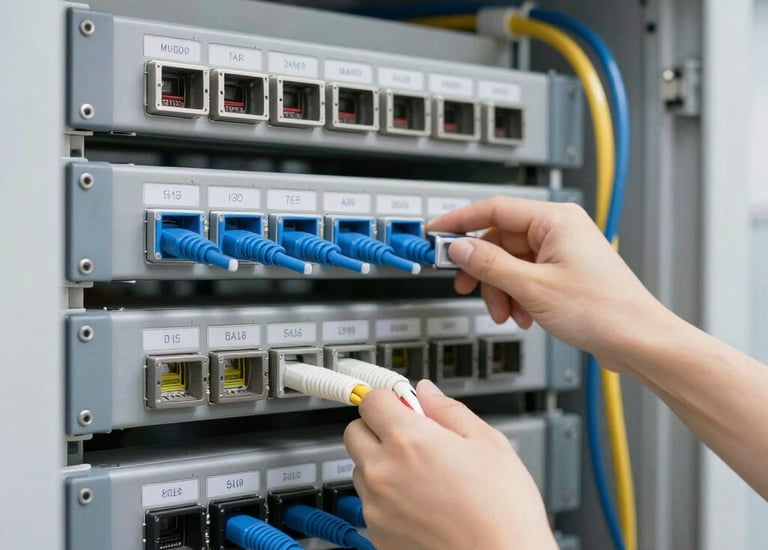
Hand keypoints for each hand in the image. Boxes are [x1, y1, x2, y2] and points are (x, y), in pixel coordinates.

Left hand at [344, 380, 555, 549]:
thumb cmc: (502, 512)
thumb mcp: (488, 443)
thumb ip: (448, 410)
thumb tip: (426, 392)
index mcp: (409, 441)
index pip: (372, 400)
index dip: (391, 398)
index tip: (403, 403)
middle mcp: (383, 473)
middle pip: (355, 431)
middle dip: (379, 427)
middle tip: (411, 435)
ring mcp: (376, 507)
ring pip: (361, 467)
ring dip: (380, 462)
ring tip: (422, 474)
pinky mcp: (377, 534)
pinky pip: (369, 502)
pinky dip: (386, 496)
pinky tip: (421, 501)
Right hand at [427, 197, 666, 367]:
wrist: (638, 340)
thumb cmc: (604, 310)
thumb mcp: (533, 287)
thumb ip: (490, 265)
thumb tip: (459, 248)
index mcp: (555, 220)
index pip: (493, 209)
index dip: (459, 222)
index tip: (435, 233)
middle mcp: (558, 230)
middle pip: (499, 241)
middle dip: (484, 272)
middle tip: (467, 287)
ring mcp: (562, 252)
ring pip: (510, 263)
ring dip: (501, 291)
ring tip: (507, 314)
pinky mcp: (564, 273)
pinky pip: (525, 277)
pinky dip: (517, 297)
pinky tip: (524, 316)